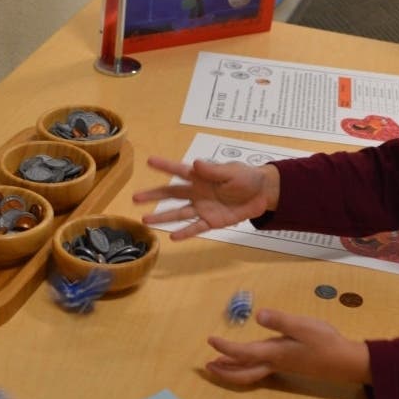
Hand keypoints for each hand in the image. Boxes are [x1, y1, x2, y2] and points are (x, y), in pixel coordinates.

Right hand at [133, 156, 279, 239]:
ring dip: (163, 216)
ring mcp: (203, 208)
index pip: (180, 171)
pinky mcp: (212, 221)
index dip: (165, 166)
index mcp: (201, 176)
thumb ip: (213, 170)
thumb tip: (195, 164)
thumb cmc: (246, 178)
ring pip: (179, 213)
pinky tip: (173, 237)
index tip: (149, 161)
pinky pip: (196, 227)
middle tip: (135, 197)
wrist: (263, 194)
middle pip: (172, 194)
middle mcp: (197, 192)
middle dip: (154, 195)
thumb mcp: (232, 172)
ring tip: (145, 220)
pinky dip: (185, 232)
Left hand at [205, 308, 370, 385]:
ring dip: (233, 370)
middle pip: (242, 373)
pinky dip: (247, 367)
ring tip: (220, 364)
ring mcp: (281, 365)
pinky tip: (250, 359)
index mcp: (274, 352)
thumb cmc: (325, 341)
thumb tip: (258, 315)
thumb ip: (281, 320)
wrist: (343, 361)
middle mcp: (274, 362)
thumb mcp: (303, 326)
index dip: (225, 347)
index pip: (243, 352)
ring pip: (250, 373)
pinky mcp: (287, 364)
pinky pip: (259, 370)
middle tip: (207, 366)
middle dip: (224, 371)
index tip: (210, 340)